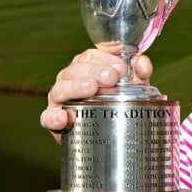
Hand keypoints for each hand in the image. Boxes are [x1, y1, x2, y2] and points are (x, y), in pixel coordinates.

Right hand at [38, 48, 153, 140]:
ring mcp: (60, 99)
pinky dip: (53, 116)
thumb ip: (138, 74)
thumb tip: (143, 64)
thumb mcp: (131, 88)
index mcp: (86, 68)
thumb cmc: (116, 104)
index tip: (121, 67)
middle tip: (110, 78)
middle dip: (93, 71)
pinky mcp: (54, 120)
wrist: (107, 135)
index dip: (105, 59)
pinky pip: (48, 117)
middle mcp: (70, 80)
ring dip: (75, 87)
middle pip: (75, 69)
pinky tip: (62, 117)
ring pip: (61, 88)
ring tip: (91, 88)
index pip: (90, 56)